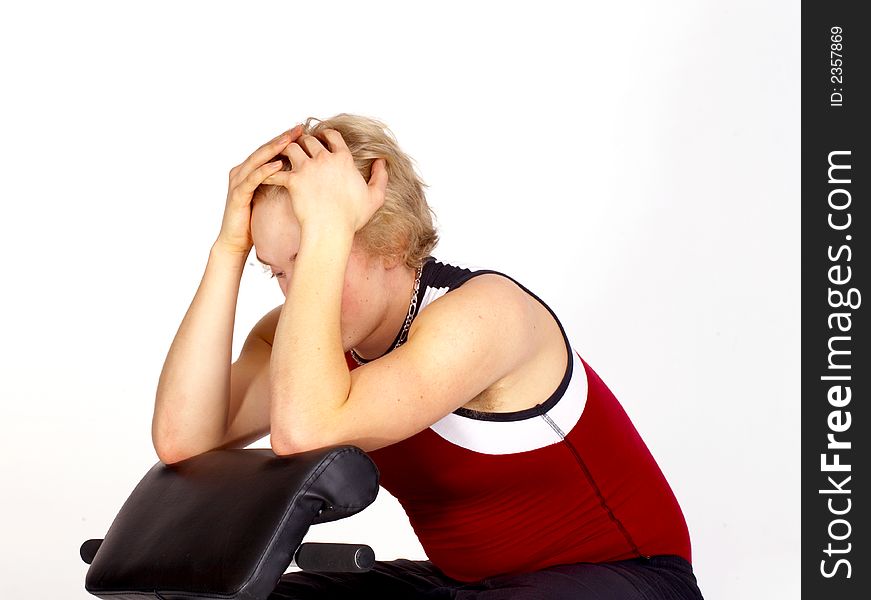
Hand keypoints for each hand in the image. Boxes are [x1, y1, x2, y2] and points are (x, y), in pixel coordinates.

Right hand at [214, 124, 304, 254]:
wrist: (236, 242)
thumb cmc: (255, 220)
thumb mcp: (270, 197)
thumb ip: (280, 183)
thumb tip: (304, 176)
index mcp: (249, 171)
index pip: (269, 150)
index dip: (285, 139)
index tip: (303, 130)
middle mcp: (241, 172)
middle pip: (264, 150)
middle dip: (282, 139)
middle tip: (298, 128)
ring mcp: (238, 182)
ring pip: (257, 160)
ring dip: (274, 149)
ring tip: (290, 140)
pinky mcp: (238, 194)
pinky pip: (253, 179)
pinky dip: (265, 170)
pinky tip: (279, 164)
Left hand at [262, 128, 387, 235]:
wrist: (332, 229)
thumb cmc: (352, 216)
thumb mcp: (375, 196)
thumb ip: (381, 176)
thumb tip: (382, 162)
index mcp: (343, 159)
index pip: (332, 136)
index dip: (325, 134)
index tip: (321, 136)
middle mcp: (324, 158)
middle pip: (309, 140)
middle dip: (303, 141)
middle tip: (298, 145)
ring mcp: (307, 168)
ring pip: (291, 148)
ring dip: (286, 149)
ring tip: (282, 155)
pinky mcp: (293, 180)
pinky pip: (276, 170)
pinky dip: (268, 171)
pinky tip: (264, 173)